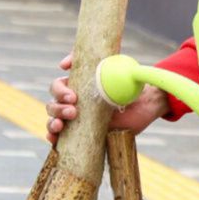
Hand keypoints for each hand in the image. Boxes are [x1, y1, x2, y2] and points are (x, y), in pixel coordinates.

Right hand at [45, 53, 168, 144]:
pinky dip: (53, 138)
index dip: (59, 90)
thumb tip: (64, 64)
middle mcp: (75, 103)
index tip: (73, 96)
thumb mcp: (114, 68)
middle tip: (73, 110)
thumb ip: (96, 60)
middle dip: (58, 107)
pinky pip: (62, 139)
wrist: (146, 105)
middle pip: (53, 104)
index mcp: (78, 87)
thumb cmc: (129, 84)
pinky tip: (54, 138)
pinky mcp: (83, 136)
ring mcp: (78, 121)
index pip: (58, 86)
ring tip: (61, 125)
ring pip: (54, 120)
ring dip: (53, 122)